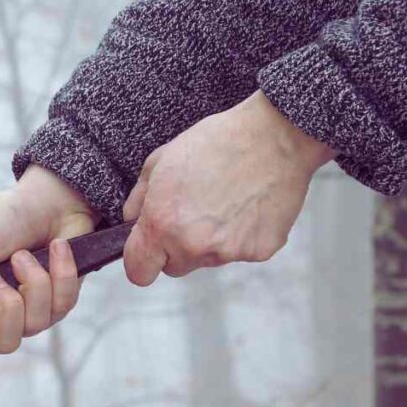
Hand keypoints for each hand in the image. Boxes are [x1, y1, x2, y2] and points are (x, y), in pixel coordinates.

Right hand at [0, 165, 96, 369]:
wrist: (44, 200)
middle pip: (3, 345)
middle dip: (5, 308)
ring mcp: (30, 314)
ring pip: (35, 325)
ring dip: (31, 281)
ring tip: (23, 255)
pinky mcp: (61, 303)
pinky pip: (63, 305)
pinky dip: (58, 271)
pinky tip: (54, 249)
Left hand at [123, 91, 335, 284]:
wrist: (275, 135)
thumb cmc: (216, 142)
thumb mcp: (160, 160)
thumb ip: (138, 199)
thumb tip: (131, 221)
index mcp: (162, 223)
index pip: (139, 272)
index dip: (142, 260)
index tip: (149, 249)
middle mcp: (192, 244)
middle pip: (174, 267)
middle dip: (176, 248)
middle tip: (192, 213)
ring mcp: (227, 251)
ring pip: (206, 260)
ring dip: (208, 241)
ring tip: (223, 202)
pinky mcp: (258, 251)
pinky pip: (238, 253)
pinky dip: (240, 236)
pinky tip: (246, 206)